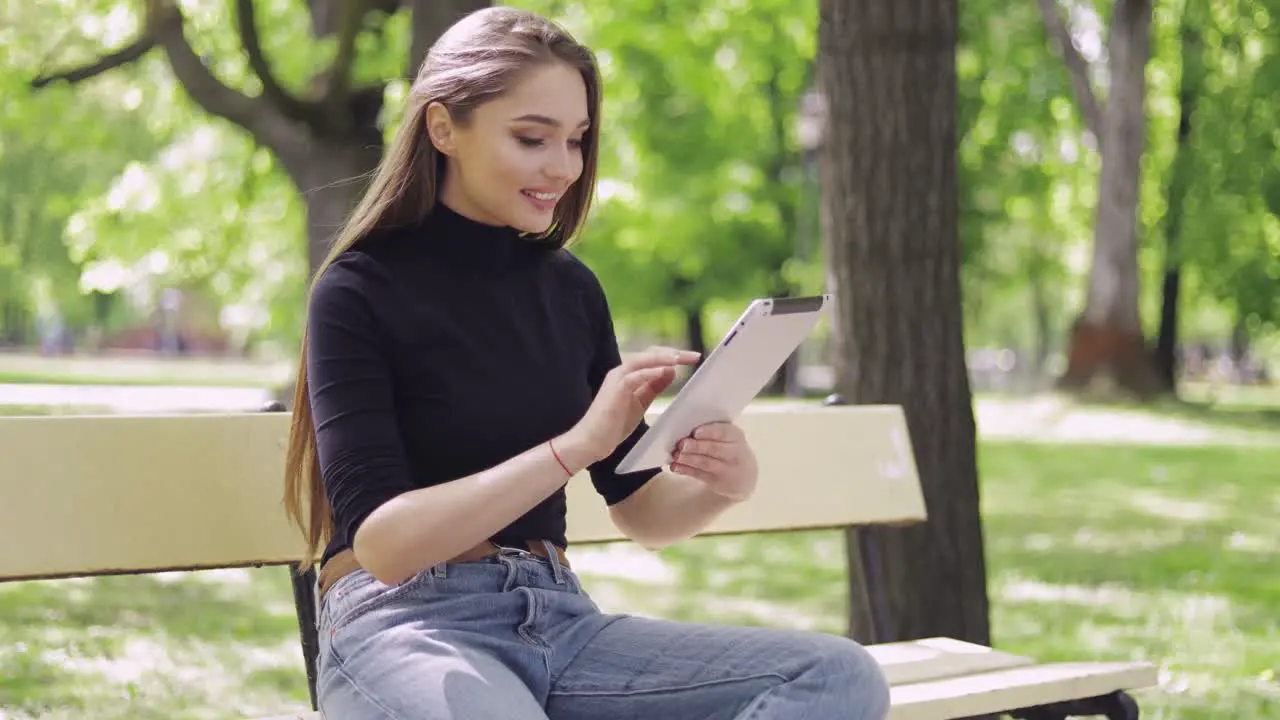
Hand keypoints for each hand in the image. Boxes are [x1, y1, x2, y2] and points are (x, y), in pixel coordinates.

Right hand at [562, 346, 699, 466]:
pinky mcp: (615, 388)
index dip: (672, 356)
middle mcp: (622, 371)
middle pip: (650, 355)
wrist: (591, 441)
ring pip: (643, 360)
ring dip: (664, 358)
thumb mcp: (640, 403)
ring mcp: (617, 378)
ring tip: (683, 358)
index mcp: (628, 374)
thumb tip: (671, 371)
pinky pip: (635, 375)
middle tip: (694, 356)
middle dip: (673, 353)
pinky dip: (651, 371)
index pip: (652, 359)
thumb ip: (654, 387)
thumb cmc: (613, 425)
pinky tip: (666, 370)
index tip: (692, 358)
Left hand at [669, 422, 757, 501]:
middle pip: (714, 449)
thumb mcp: (728, 438)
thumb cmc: (730, 449)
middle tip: (681, 444)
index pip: (724, 432)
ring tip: (675, 455)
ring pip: (705, 463)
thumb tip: (685, 431)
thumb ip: (711, 433)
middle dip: (696, 446)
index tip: (695, 432)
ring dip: (688, 459)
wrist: (745, 476)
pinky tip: (675, 467)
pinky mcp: (717, 482)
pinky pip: (699, 475)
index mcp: (735, 435)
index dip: (709, 432)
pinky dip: (685, 470)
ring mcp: (727, 469)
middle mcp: (734, 453)